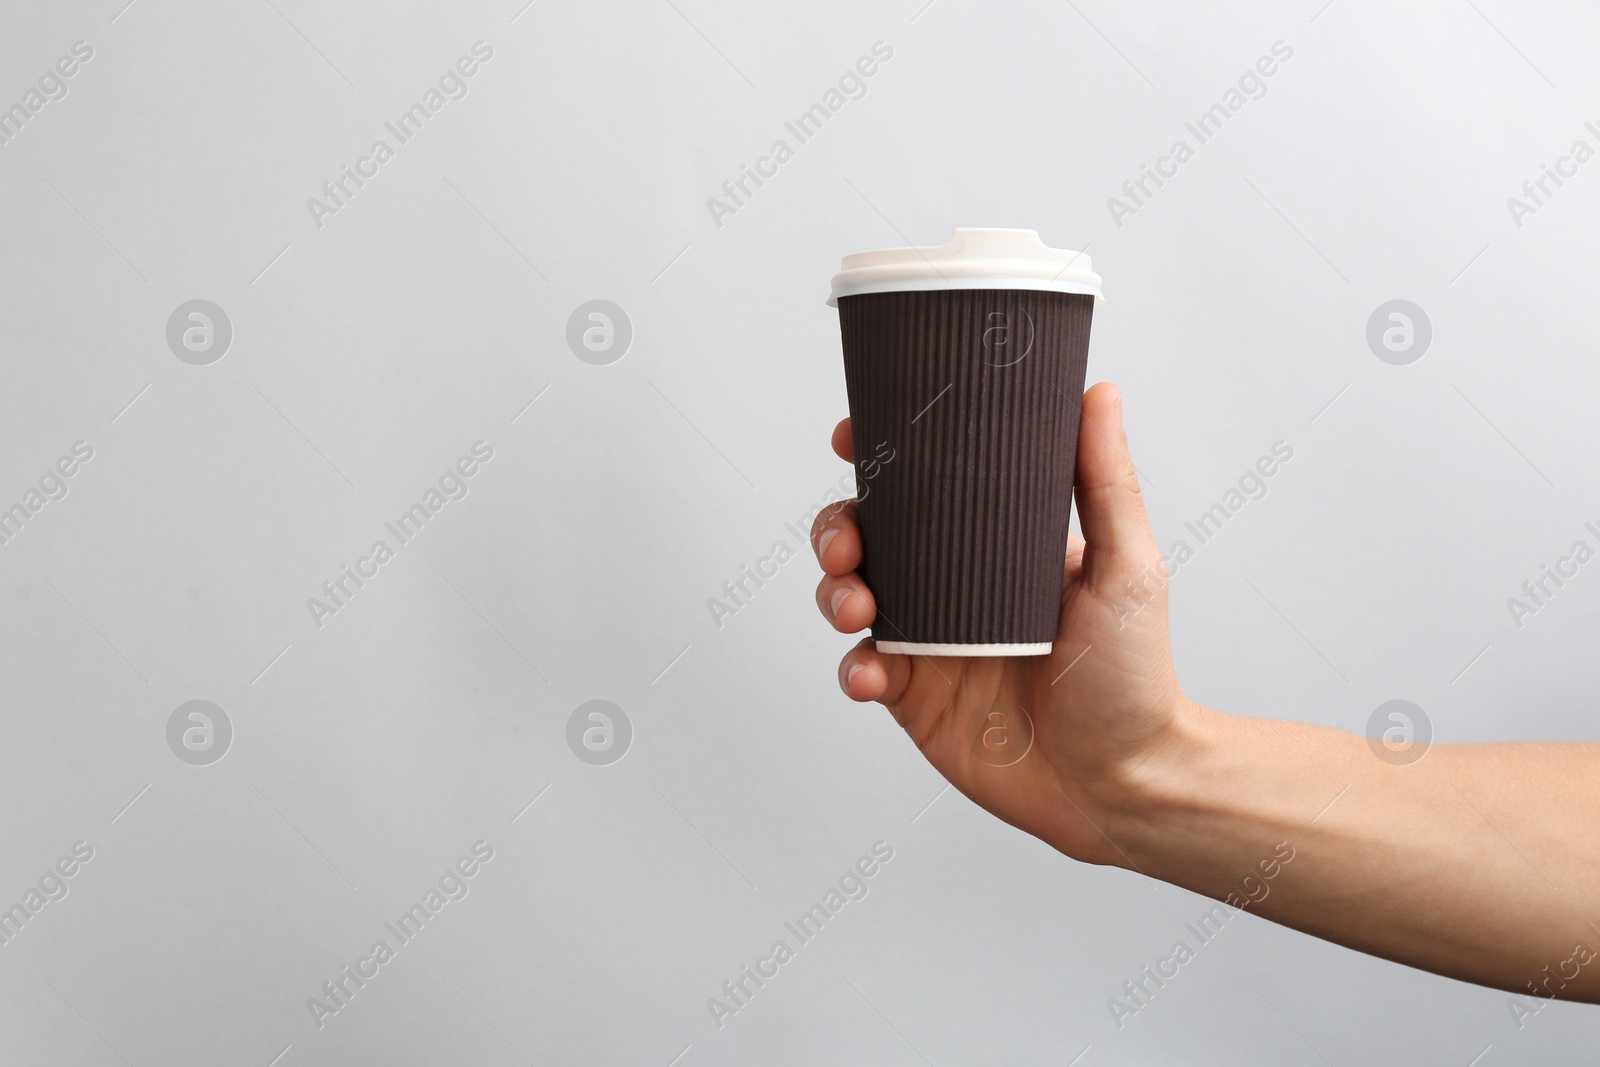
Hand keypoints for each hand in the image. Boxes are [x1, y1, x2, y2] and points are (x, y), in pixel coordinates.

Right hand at [812, 382, 1200, 864]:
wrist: (1125, 784)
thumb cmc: (1136, 676)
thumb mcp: (1128, 568)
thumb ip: (1106, 482)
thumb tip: (1099, 391)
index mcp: (995, 545)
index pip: (924, 486)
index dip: (878, 458)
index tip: (851, 436)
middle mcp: (953, 588)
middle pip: (869, 536)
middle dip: (837, 528)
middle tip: (846, 543)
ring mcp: (928, 644)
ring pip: (850, 596)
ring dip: (834, 592)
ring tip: (856, 606)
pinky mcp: (913, 700)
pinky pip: (861, 670)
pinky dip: (852, 667)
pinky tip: (870, 673)